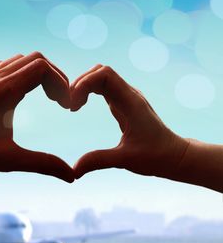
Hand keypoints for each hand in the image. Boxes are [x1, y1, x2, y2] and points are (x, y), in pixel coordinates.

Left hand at [0, 53, 73, 181]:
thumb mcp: (8, 160)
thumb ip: (43, 164)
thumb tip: (71, 175)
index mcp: (3, 93)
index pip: (42, 67)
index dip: (60, 82)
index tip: (64, 104)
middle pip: (34, 59)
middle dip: (54, 76)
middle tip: (59, 100)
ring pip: (19, 60)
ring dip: (38, 73)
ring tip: (45, 96)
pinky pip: (4, 66)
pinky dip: (21, 74)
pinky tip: (22, 94)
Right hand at [70, 65, 189, 179]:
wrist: (174, 155)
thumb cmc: (155, 156)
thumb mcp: (125, 160)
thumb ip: (98, 161)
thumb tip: (73, 170)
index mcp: (130, 103)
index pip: (104, 75)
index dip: (84, 83)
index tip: (73, 105)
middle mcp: (129, 95)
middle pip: (100, 71)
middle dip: (80, 83)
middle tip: (69, 105)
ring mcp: (127, 97)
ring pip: (101, 77)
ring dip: (83, 86)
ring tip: (73, 106)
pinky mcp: (124, 103)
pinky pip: (103, 87)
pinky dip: (89, 91)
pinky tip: (81, 106)